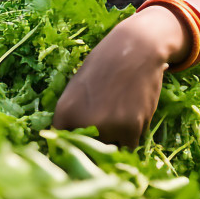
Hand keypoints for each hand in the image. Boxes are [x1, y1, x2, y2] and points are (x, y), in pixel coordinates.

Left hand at [52, 5, 186, 146]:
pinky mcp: (131, 129)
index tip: (81, 144)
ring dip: (115, 139)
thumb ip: (73, 115)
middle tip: (107, 122)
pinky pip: (129, 146)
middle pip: (88, 150)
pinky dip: (131, 135)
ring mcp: (107, 127)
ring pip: (110, 149)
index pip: (63, 143)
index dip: (73, 146)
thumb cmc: (105, 64)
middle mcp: (82, 123)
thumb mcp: (78, 86)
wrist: (135, 48)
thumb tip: (67, 144)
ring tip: (120, 110)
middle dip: (96, 143)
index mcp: (64, 112)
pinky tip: (132, 111)